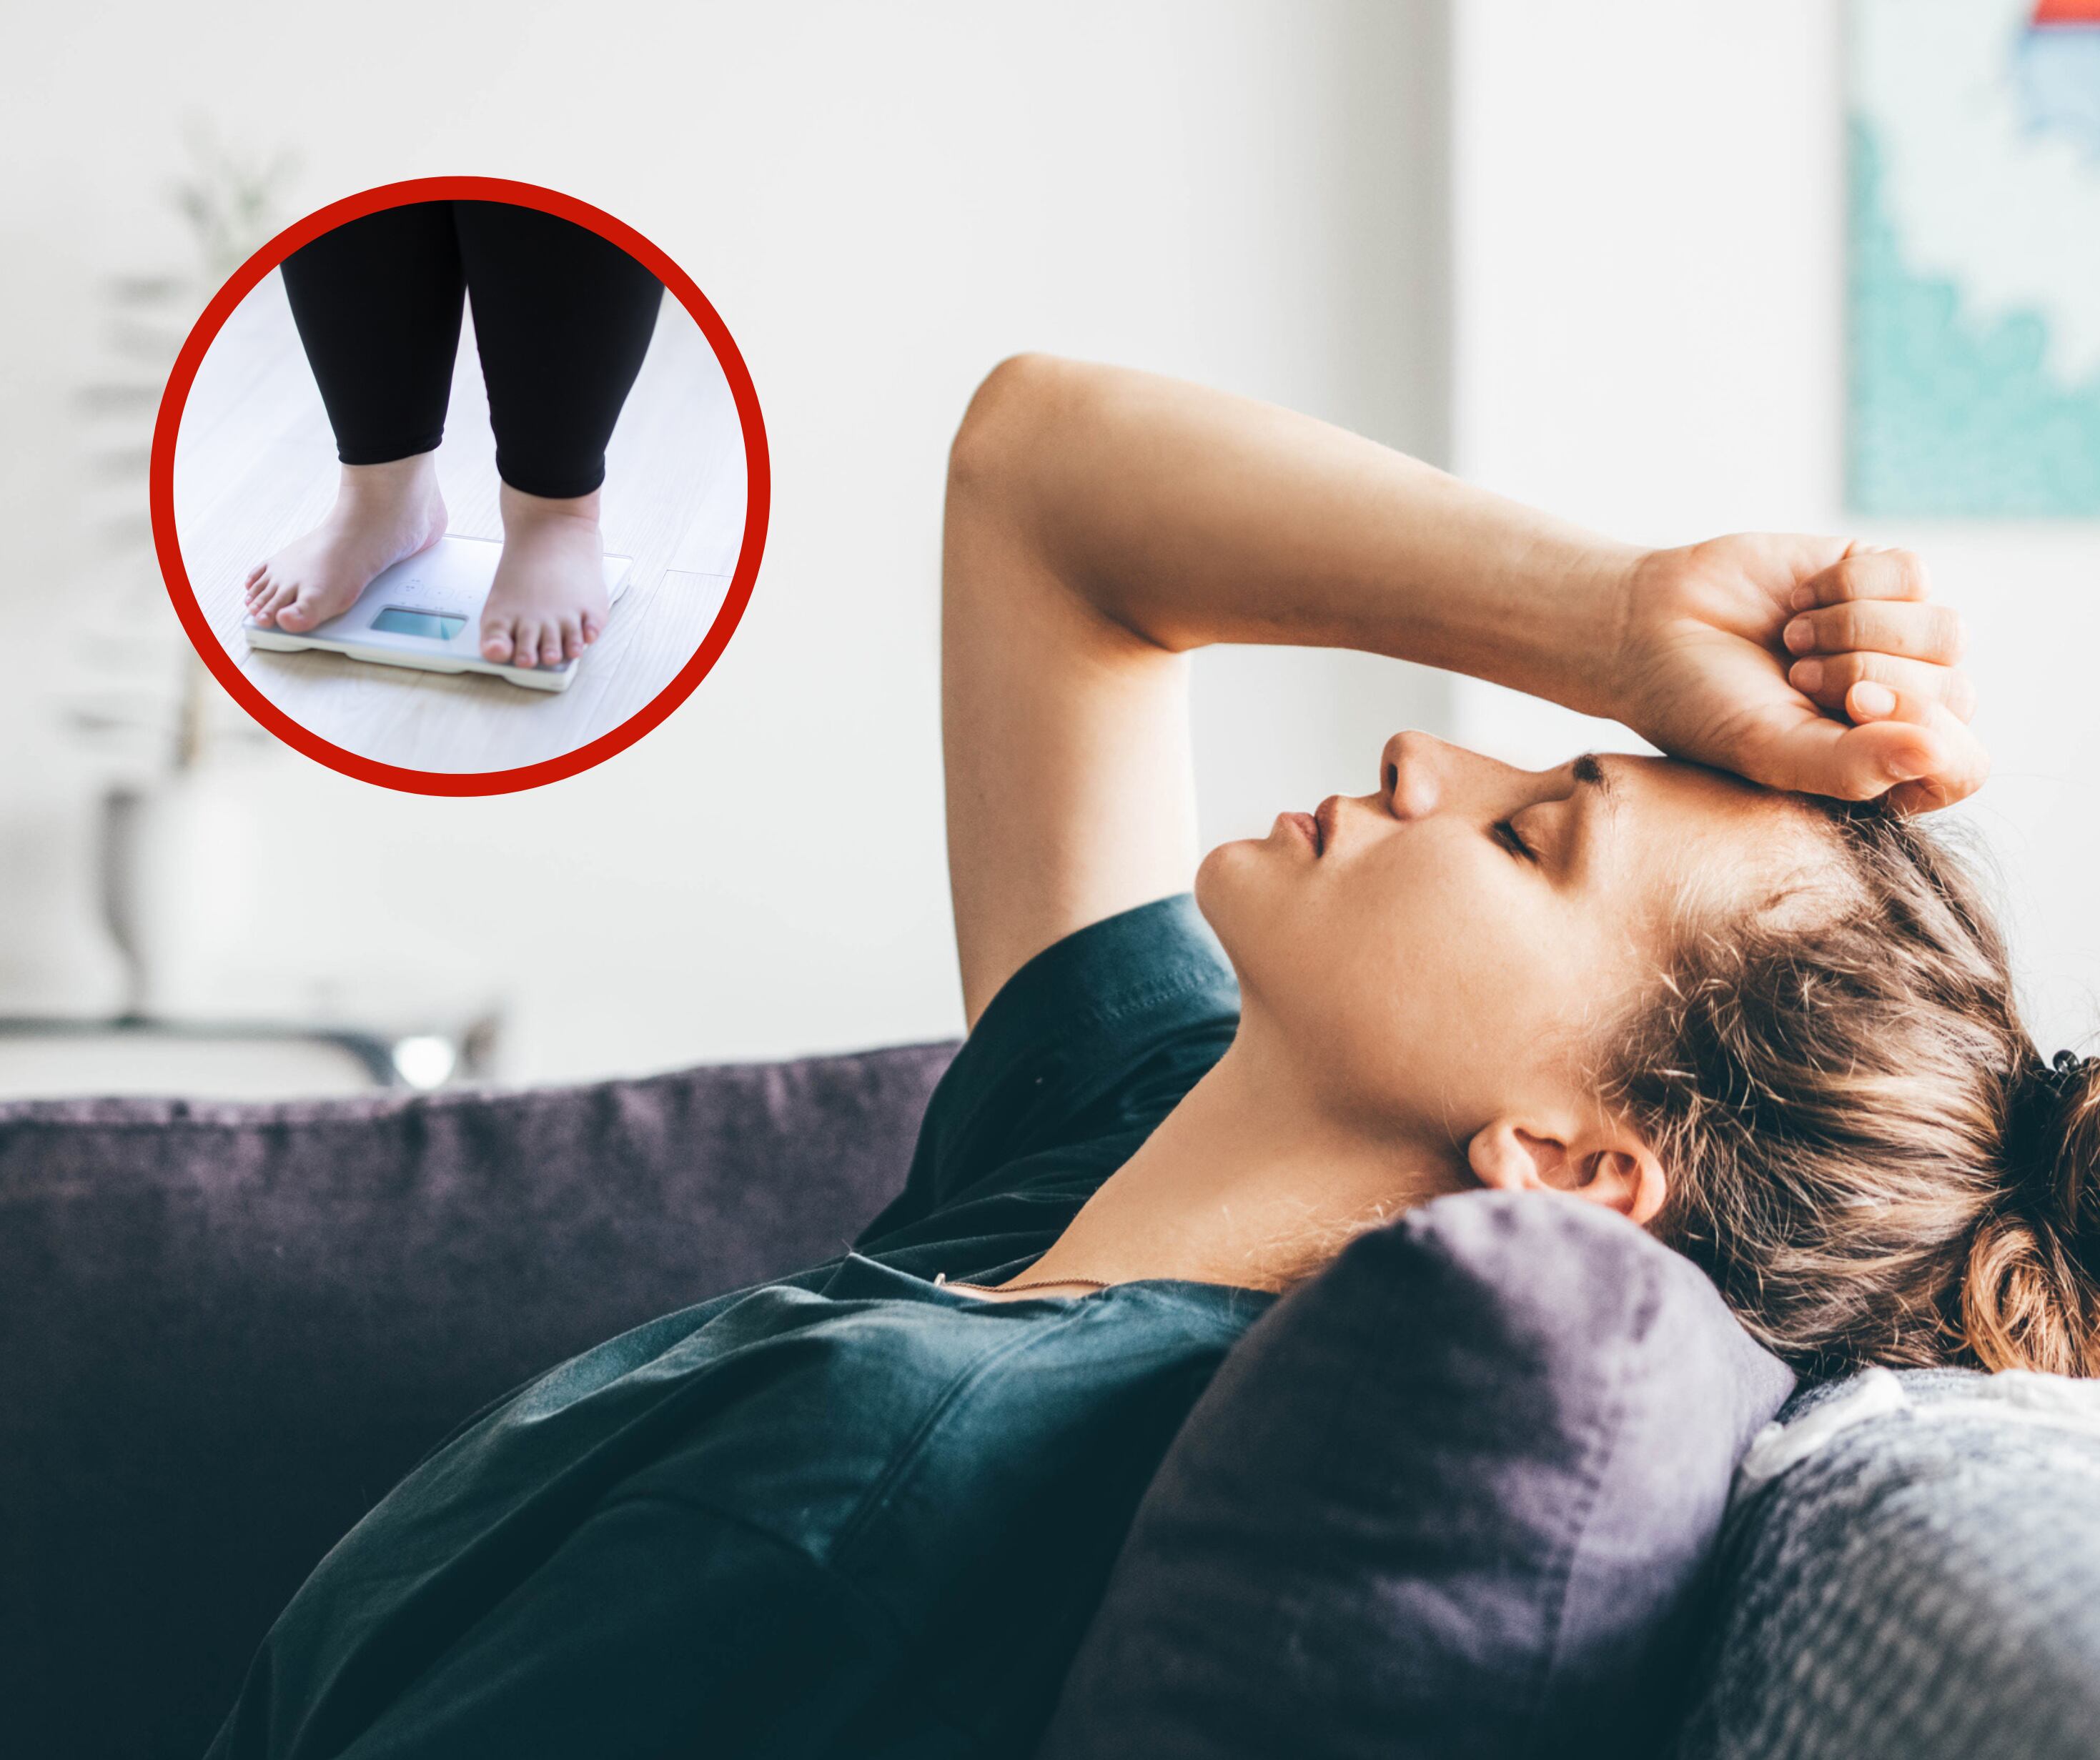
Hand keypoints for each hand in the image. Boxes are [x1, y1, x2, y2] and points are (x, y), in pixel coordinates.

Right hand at [1606, 534, 1985, 813]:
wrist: (1646, 627)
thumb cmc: (1701, 706)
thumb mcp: (1770, 751)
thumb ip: (1854, 767)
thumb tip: (1939, 753)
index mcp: (1881, 766)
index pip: (1960, 765)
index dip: (1917, 733)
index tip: (1848, 709)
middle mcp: (1902, 707)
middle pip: (1955, 693)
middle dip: (1868, 677)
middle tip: (1796, 677)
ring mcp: (1897, 641)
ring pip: (1945, 632)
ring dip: (1857, 631)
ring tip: (1794, 641)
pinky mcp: (1880, 578)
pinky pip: (1914, 574)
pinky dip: (1849, 584)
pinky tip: (1800, 599)